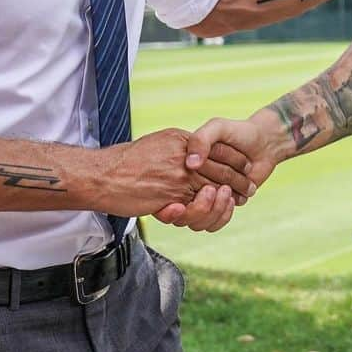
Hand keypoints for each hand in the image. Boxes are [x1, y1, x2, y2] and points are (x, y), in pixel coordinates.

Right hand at [98, 127, 253, 215]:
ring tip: (232, 200)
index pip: (215, 148)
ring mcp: (178, 176)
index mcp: (180, 139)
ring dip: (225, 199)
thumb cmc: (125, 162)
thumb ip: (176, 149)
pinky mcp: (172, 196)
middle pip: (219, 168)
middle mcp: (183, 155)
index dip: (233, 159)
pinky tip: (213, 210)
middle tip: (248, 188)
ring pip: (212, 189)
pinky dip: (208, 211)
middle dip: (237, 179)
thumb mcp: (157, 144)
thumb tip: (190, 155)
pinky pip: (197, 206)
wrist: (103, 175)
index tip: (244, 166)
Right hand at [152, 115, 284, 225]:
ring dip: (212, 210)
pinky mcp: (220, 205)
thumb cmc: (238, 132)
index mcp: (183, 166)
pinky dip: (223, 215)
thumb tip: (191, 164)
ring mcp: (205, 196)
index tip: (180, 198)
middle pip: (181, 210)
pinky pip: (212, 223)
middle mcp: (190, 183)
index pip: (168, 189)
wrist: (264, 142)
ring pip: (195, 221)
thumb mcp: (217, 127)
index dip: (172, 197)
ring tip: (227, 191)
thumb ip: (201, 140)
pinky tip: (233, 199)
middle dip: (197, 205)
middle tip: (212, 189)